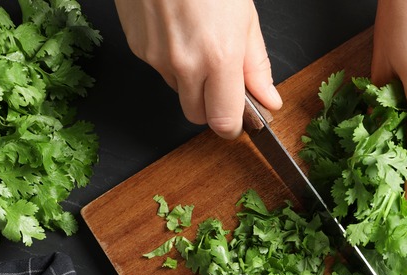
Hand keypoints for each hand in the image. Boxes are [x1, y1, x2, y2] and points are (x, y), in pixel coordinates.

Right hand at [114, 0, 282, 138]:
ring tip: (199, 41)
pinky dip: (171, 59)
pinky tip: (179, 31)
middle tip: (223, 79)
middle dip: (211, 106)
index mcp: (218, 58)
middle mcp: (184, 64)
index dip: (233, 125)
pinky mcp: (138, 48)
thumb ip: (256, 65)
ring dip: (191, 80)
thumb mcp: (245, 18)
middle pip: (196, 115)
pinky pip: (159, 68)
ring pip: (177, 90)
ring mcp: (156, 58)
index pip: (223, 122)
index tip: (241, 118)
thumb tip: (268, 100)